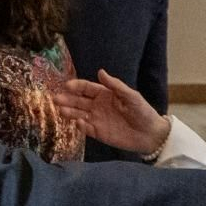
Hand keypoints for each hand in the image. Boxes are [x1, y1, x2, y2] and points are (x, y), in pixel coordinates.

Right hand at [54, 69, 169, 154]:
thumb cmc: (142, 112)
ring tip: (61, 110)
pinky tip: (78, 123)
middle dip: (67, 99)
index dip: (77, 86)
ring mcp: (97, 120)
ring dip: (70, 112)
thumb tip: (100, 71)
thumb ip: (115, 85)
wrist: (150, 134)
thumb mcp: (131, 96)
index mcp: (105, 94)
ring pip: (79, 114)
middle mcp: (98, 106)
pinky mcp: (98, 133)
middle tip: (56, 98)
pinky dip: (81, 126)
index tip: (67, 85)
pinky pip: (86, 129)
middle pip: (79, 101)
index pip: (87, 88)